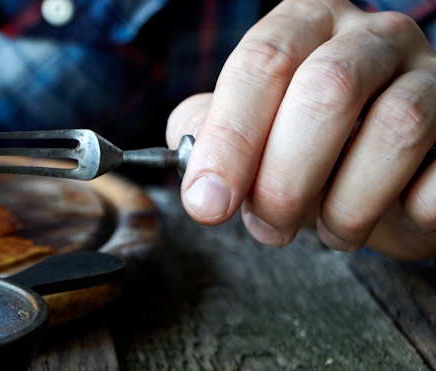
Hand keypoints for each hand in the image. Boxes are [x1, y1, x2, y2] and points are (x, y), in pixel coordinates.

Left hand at [165, 0, 435, 259]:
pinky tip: (385, 216)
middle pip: (327, 89)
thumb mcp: (251, 126)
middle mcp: (373, 35)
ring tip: (329, 230)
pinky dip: (406, 213)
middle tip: (268, 226)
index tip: (208, 202)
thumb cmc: (309, 144)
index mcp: (307, 22)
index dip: (229, 139)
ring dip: (348, 202)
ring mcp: (432, 76)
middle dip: (285, 177)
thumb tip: (199, 174)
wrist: (390, 168)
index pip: (262, 62)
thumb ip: (211, 133)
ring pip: (396, 128)